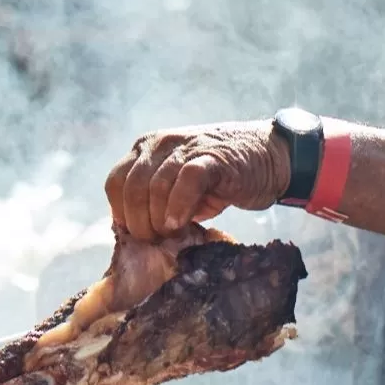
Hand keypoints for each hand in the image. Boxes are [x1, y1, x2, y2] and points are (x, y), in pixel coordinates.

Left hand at [105, 121, 291, 239]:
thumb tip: (133, 233)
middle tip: (155, 240)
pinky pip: (186, 180)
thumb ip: (155, 201)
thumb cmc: (221, 179)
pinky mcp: (213, 158)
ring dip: (158, 219)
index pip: (115, 182)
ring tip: (171, 235)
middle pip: (131, 187)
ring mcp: (187, 147)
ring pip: (155, 186)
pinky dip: (178, 206)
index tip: (136, 234)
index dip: (121, 213)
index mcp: (147, 149)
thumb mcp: (179, 188)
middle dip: (139, 221)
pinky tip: (180, 224)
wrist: (270, 157)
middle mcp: (161, 143)